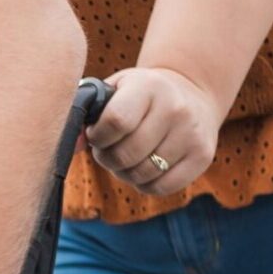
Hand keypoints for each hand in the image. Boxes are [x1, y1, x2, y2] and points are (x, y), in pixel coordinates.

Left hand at [86, 65, 224, 196]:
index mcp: (149, 87)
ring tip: (127, 156)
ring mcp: (192, 133)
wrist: (190, 93)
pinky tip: (145, 166)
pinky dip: (145, 183)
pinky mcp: (203, 156)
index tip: (97, 135)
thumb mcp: (115, 91)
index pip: (116, 122)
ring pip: (142, 174)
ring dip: (125, 172)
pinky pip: (161, 187)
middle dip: (109, 158)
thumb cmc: (139, 96)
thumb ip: (88, 114)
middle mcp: (176, 108)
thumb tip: (70, 145)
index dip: (98, 137)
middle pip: (126, 154)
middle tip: (110, 149)